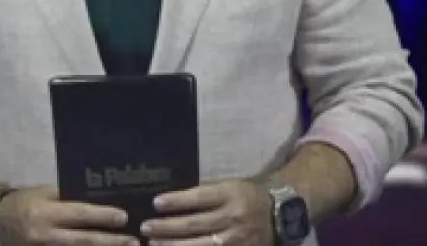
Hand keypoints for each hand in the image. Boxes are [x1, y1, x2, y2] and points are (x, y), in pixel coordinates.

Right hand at [0, 185, 138, 245]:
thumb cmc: (26, 201)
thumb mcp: (46, 194)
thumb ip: (70, 199)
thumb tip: (102, 200)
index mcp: (45, 212)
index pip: (80, 214)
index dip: (103, 216)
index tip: (124, 217)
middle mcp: (44, 236)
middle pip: (83, 242)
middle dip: (111, 242)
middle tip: (134, 242)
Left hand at [140, 179, 273, 245]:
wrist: (281, 214)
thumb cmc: (247, 195)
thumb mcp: (230, 186)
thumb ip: (206, 194)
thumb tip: (173, 201)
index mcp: (230, 194)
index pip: (199, 197)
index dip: (176, 201)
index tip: (156, 203)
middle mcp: (234, 217)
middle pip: (195, 224)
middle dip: (167, 227)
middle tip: (146, 227)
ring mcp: (237, 239)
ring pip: (200, 245)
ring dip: (173, 245)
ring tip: (153, 242)